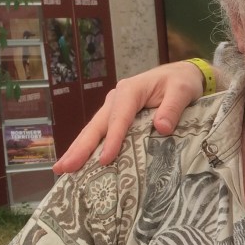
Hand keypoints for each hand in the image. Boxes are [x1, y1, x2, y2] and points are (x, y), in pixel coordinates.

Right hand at [52, 61, 206, 173]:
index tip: (104, 160)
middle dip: (80, 147)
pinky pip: (101, 132)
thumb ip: (172, 108)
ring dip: (78, 149)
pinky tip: (80, 162)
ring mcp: (114, 107)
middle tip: (64, 168)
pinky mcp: (116, 115)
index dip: (112, 140)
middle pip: (96, 125)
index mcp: (130, 90)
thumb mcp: (183, 91)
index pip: (119, 118)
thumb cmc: (182, 82)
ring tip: (62, 169)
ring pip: (93, 130)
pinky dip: (89, 147)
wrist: (181, 74)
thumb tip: (161, 128)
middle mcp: (116, 98)